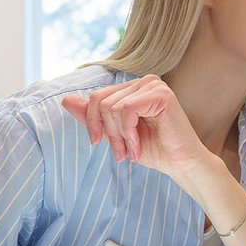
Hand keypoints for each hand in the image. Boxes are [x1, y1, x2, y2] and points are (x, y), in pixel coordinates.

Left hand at [61, 75, 210, 176]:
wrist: (180, 164)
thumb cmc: (153, 149)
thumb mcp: (115, 133)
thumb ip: (94, 116)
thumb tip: (65, 100)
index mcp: (133, 88)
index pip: (97, 97)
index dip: (93, 123)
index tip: (100, 144)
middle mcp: (143, 81)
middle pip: (101, 102)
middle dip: (108, 133)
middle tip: (121, 153)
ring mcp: (153, 85)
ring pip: (112, 107)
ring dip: (119, 136)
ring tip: (132, 151)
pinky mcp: (161, 94)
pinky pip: (126, 110)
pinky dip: (128, 133)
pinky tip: (138, 145)